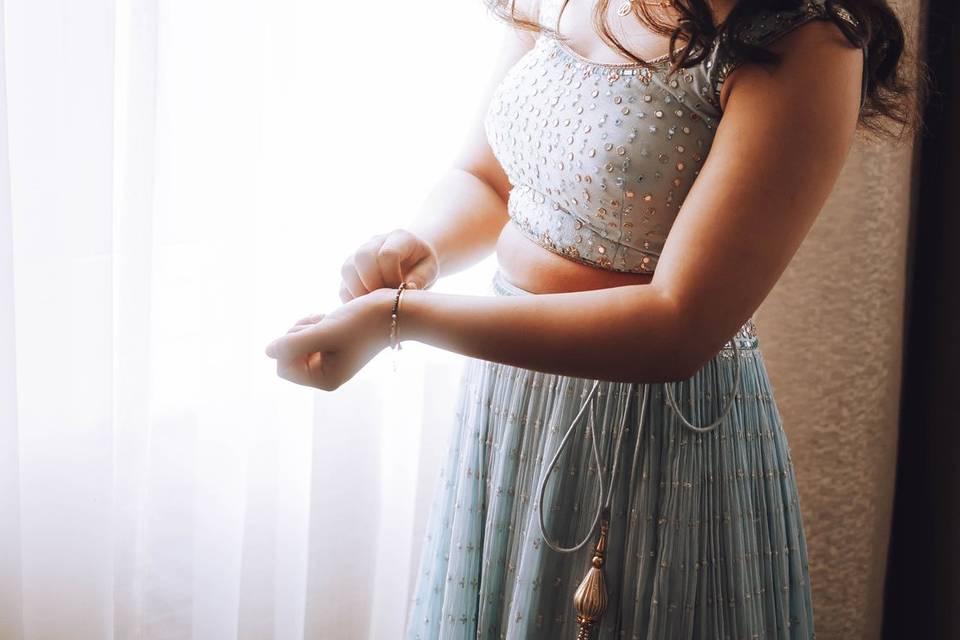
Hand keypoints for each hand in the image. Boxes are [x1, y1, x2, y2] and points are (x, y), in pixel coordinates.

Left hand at [264, 288, 394, 390]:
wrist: (395, 311)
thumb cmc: (362, 322)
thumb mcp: (325, 332)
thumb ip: (293, 343)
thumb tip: (268, 352)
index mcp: (324, 380)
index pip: (283, 368)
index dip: (288, 347)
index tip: (311, 331)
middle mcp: (326, 375)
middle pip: (287, 356)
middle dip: (297, 335)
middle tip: (320, 323)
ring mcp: (329, 360)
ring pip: (295, 343)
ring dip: (305, 326)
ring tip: (326, 319)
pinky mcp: (333, 345)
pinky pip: (308, 336)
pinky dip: (313, 324)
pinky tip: (329, 317)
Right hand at [339, 228, 437, 302]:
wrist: (410, 259)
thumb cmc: (421, 265)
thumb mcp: (430, 269)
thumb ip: (421, 277)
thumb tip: (407, 289)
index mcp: (399, 237)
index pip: (387, 254)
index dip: (392, 276)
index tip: (401, 290)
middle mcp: (375, 241)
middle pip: (362, 256)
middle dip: (373, 283)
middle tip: (385, 299)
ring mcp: (358, 254)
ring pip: (347, 269)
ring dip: (360, 292)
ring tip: (377, 305)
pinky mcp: (350, 271)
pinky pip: (343, 286)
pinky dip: (353, 300)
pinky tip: (368, 308)